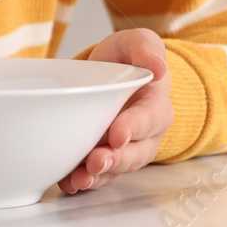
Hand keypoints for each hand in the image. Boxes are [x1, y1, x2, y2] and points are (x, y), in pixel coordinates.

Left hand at [58, 28, 172, 193]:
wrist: (114, 71)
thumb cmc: (129, 58)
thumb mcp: (138, 43)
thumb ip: (146, 49)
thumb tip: (158, 66)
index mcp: (156, 106)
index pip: (149, 119)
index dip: (134, 128)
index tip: (118, 134)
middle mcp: (145, 134)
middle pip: (135, 153)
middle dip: (116, 160)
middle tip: (96, 161)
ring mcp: (125, 149)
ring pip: (117, 169)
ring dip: (98, 176)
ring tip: (79, 179)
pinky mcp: (106, 156)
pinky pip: (98, 175)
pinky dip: (83, 181)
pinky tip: (68, 183)